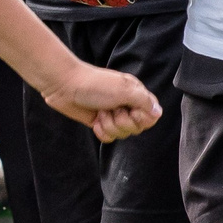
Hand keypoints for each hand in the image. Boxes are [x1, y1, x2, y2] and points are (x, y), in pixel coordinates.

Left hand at [40, 61, 162, 144]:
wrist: (64, 85)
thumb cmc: (95, 84)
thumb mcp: (124, 89)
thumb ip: (144, 101)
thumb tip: (158, 112)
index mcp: (135, 93)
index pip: (151, 115)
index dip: (142, 118)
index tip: (131, 111)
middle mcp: (126, 104)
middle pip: (137, 128)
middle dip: (123, 122)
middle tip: (112, 109)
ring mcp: (112, 114)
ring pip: (122, 134)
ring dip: (109, 125)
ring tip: (100, 112)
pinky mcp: (99, 122)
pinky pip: (109, 137)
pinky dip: (101, 131)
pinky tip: (95, 120)